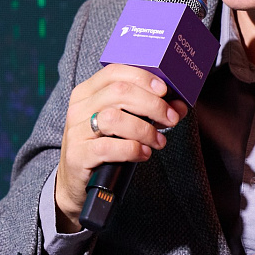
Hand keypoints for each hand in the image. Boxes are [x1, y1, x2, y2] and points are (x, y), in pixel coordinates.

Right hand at [55, 64, 188, 230]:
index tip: (164, 91)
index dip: (142, 78)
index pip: (114, 72)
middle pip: (119, 92)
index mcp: (87, 92)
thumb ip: (149, 111)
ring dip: (144, 129)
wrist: (76, 182)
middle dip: (152, 105)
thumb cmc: (104, 147)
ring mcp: (76, 131)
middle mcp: (79, 108)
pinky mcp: (77, 155)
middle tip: (170, 119)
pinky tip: (143, 154)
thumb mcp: (123, 124)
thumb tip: (179, 106)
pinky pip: (108, 147)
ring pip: (114, 118)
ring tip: (158, 141)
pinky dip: (132, 149)